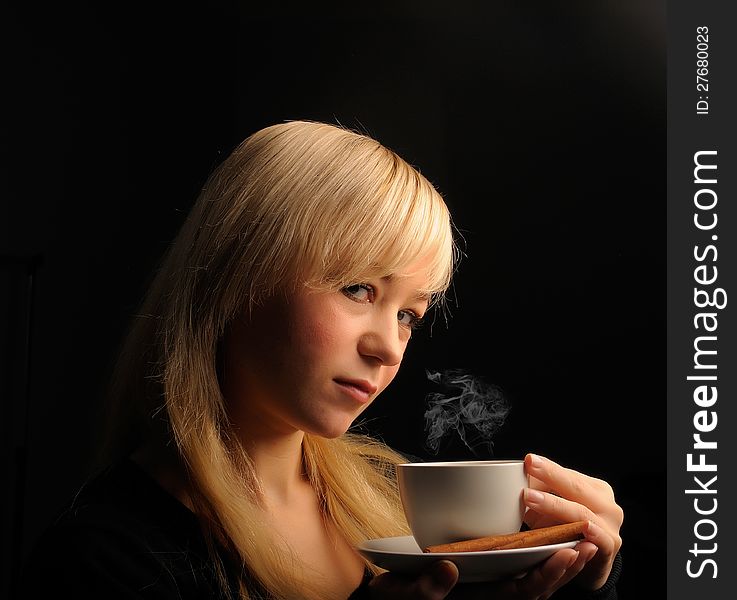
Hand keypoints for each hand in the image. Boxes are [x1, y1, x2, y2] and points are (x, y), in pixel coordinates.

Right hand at [368, 547, 589, 599]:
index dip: (545, 575)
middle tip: (590, 544)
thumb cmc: (392, 598)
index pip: (519, 594)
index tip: (566, 553)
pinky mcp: (483, 583)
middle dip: (564, 570)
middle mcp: (486, 599)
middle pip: (535, 591)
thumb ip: (424, 589)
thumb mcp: (400, 595)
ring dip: (558, 566)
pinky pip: (519, 576)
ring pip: (532, 584)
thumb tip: (448, 570)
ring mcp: (487, 592)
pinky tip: (551, 543)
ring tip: (582, 542)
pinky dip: (539, 562)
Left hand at [522, 453, 623, 591]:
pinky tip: (584, 527)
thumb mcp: (555, 508)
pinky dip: (592, 533)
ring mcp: (610, 526)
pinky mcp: (609, 548)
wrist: (590, 564)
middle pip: (575, 487)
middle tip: (530, 467)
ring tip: (530, 497)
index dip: (548, 467)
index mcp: (595, 490)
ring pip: (581, 513)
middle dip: (551, 476)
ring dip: (555, 505)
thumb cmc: (570, 531)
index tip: (529, 460)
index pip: (568, 475)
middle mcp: (606, 505)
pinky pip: (600, 539)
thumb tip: (518, 476)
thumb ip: (543, 492)